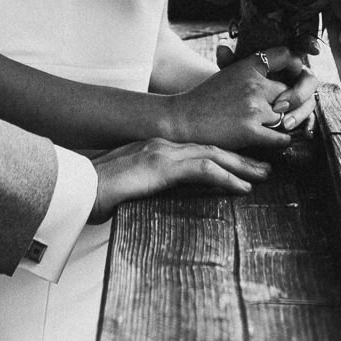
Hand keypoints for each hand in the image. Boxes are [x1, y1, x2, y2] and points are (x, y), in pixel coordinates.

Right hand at [88, 139, 270, 222]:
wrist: (76, 186)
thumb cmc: (93, 190)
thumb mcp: (125, 183)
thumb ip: (144, 183)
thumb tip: (156, 195)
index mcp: (153, 148)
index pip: (196, 149)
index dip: (222, 155)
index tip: (242, 164)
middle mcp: (161, 145)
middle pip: (211, 148)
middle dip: (240, 158)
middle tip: (264, 167)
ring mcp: (161, 153)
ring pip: (213, 156)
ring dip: (241, 166)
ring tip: (262, 176)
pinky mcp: (160, 167)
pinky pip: (202, 171)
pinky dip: (226, 178)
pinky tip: (243, 188)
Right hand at [161, 47, 303, 151]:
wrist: (183, 119)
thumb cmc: (206, 98)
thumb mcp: (229, 74)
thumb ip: (252, 70)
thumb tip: (276, 66)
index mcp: (248, 66)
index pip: (286, 56)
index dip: (295, 66)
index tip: (294, 77)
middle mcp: (254, 84)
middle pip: (290, 91)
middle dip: (290, 102)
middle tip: (286, 110)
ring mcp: (253, 107)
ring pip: (286, 116)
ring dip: (283, 123)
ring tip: (277, 126)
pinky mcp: (250, 130)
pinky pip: (281, 138)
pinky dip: (281, 141)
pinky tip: (276, 140)